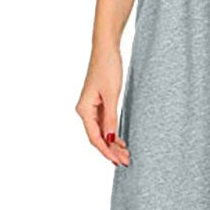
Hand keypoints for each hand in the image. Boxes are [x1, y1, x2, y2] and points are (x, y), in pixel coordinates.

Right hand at [75, 47, 130, 165]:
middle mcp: (85, 110)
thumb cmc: (107, 67)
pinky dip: (112, 132)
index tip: (117, 161)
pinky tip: (120, 140)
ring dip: (112, 143)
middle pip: (97, 137)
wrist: (106, 49)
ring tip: (125, 154)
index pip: (94, 137)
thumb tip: (110, 138)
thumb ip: (110, 117)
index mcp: (84, 109)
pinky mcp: (99, 103)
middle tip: (126, 160)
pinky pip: (104, 123)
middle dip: (111, 150)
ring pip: (101, 131)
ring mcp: (91, 107)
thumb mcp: (112, 94)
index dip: (106, 151)